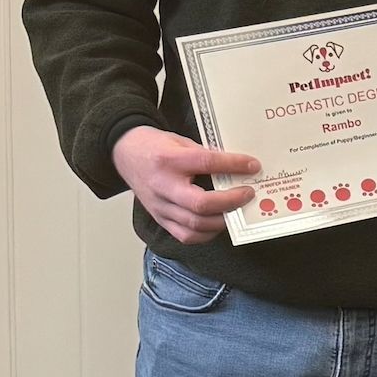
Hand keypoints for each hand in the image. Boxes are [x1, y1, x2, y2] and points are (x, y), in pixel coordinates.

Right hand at [114, 126, 258, 243]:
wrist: (124, 154)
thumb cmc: (154, 146)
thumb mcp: (180, 141)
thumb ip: (204, 154)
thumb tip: (235, 167)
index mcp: (168, 160)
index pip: (207, 163)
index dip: (234, 165)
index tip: (252, 165)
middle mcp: (163, 186)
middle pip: (200, 204)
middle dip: (230, 202)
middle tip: (248, 193)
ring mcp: (160, 207)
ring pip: (194, 225)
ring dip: (221, 221)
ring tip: (237, 210)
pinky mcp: (159, 219)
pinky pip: (185, 235)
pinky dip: (206, 233)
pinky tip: (218, 223)